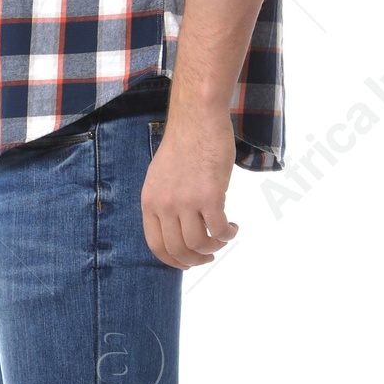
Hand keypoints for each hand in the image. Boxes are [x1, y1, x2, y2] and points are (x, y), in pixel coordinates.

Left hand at [141, 108, 238, 267]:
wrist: (197, 120)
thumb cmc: (184, 145)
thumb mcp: (160, 177)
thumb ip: (165, 203)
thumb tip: (177, 229)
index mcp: (150, 201)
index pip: (156, 245)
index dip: (173, 260)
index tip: (187, 262)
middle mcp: (165, 204)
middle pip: (178, 249)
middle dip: (196, 259)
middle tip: (210, 255)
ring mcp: (186, 201)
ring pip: (199, 243)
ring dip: (214, 247)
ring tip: (223, 238)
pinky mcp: (210, 196)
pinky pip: (218, 229)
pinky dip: (228, 234)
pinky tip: (233, 227)